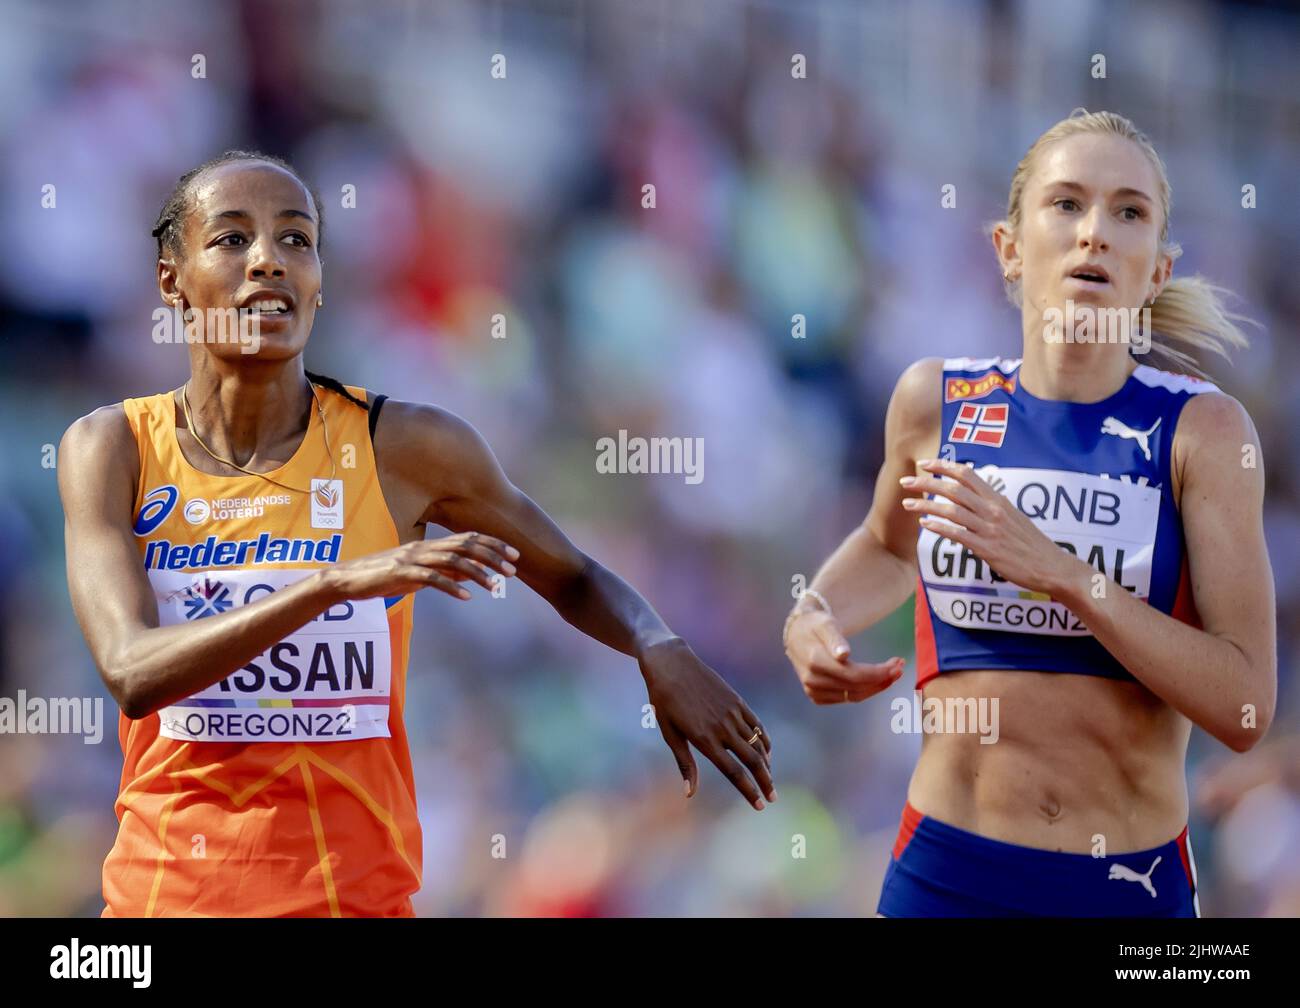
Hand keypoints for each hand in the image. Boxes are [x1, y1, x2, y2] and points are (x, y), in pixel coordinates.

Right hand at [320, 531, 519, 601]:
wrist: (348, 580)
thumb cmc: (383, 577)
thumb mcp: (418, 574)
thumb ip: (444, 572)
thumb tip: (471, 574)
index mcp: (429, 545)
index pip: (468, 539)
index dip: (493, 545)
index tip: (514, 555)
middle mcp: (424, 548)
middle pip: (465, 545)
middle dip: (493, 556)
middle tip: (513, 569)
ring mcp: (413, 559)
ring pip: (452, 560)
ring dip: (477, 572)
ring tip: (495, 586)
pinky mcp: (401, 573)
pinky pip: (431, 578)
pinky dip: (451, 586)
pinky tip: (467, 596)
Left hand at [638, 637, 775, 810]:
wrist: (671, 663)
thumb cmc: (664, 701)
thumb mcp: (669, 733)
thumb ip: (685, 763)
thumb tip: (689, 793)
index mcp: (704, 739)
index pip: (733, 772)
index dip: (748, 790)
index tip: (759, 805)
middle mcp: (722, 727)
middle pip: (752, 761)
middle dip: (765, 782)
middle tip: (773, 798)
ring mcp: (732, 712)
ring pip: (756, 744)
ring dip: (766, 764)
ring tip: (770, 779)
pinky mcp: (737, 700)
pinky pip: (756, 725)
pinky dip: (764, 740)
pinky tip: (766, 752)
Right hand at [784, 609, 903, 703]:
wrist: (798, 634)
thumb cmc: (816, 625)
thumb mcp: (826, 624)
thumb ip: (835, 638)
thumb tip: (843, 655)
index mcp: (815, 661)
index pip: (853, 675)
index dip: (878, 673)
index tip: (897, 664)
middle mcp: (812, 680)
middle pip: (856, 687)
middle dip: (882, 679)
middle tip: (900, 666)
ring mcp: (813, 690)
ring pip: (853, 696)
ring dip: (877, 686)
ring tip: (894, 672)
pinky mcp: (817, 696)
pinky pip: (847, 698)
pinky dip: (865, 691)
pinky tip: (878, 680)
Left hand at [900, 458, 1081, 595]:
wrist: (1052, 566)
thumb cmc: (1030, 543)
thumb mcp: (1012, 517)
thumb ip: (990, 506)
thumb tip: (972, 498)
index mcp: (998, 499)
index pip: (968, 474)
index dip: (944, 466)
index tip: (924, 463)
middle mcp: (993, 510)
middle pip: (954, 489)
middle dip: (927, 483)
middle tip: (906, 481)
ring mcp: (990, 529)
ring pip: (952, 510)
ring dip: (926, 504)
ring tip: (907, 503)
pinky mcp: (988, 548)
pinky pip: (959, 534)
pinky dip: (939, 527)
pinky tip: (924, 524)